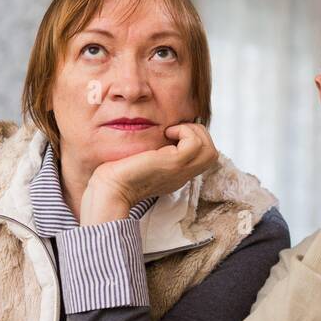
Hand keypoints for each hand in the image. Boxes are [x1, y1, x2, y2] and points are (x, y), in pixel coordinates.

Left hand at [80, 123, 218, 225]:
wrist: (109, 189)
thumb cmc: (116, 175)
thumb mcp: (141, 160)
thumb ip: (153, 151)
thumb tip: (157, 132)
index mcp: (176, 174)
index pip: (202, 156)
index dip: (193, 139)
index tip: (171, 133)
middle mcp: (182, 175)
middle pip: (211, 153)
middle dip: (198, 133)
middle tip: (175, 130)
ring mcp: (181, 171)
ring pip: (210, 150)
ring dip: (193, 132)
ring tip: (172, 131)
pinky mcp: (174, 164)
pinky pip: (195, 143)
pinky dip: (184, 131)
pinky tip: (166, 133)